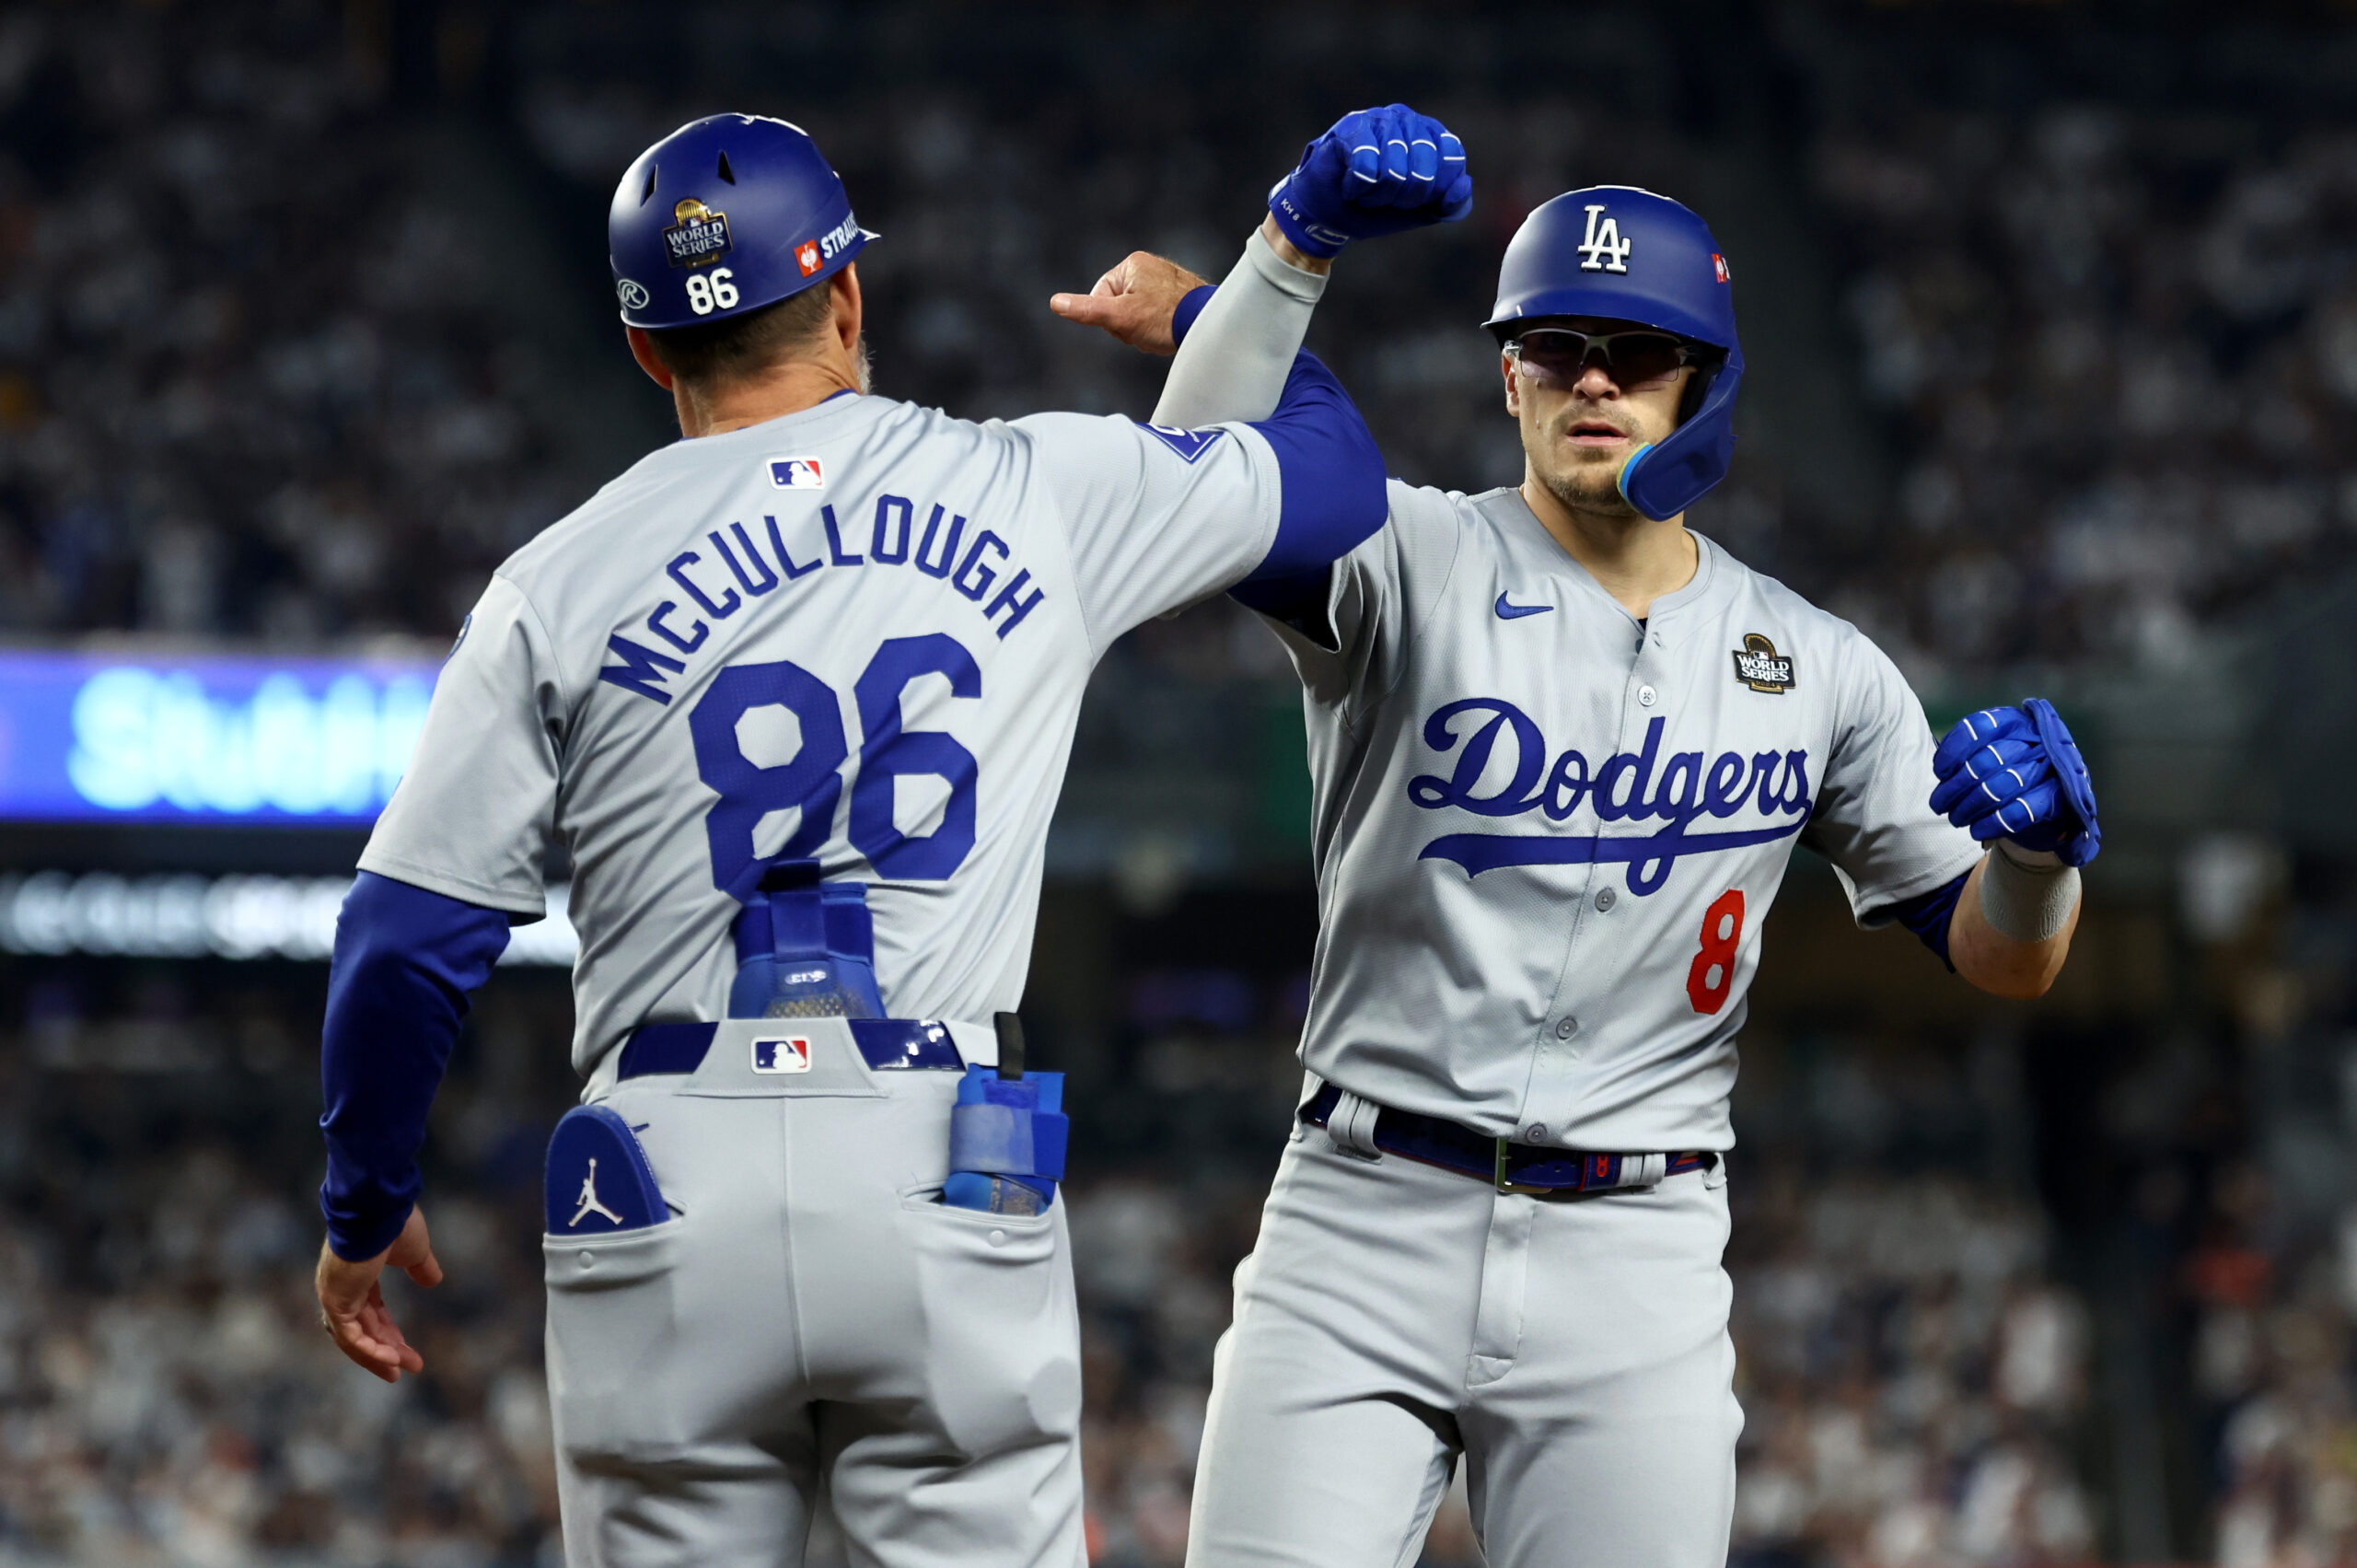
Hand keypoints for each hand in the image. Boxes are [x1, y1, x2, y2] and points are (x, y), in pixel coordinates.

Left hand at [316, 1206, 443, 1383]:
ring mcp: (335, 1294)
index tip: (407, 1352)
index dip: (389, 1333)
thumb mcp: (414, 1250)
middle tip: (409, 1367)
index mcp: (358, 1275)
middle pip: (363, 1330)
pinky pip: (349, 1335)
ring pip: (354, 1338)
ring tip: (401, 1370)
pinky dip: (369, 1349)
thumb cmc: (395, 1222)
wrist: (378, 1207)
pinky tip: (390, 1359)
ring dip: (378, 1355)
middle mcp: (341, 1288)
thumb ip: (421, 1267)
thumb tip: (435, 1280)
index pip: (371, 1313)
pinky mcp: (335, 1299)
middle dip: (387, 1349)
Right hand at [1049, 251, 1208, 354]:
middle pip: (1119, 305)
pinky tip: (1170, 331)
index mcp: (1132, 263)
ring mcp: (1166, 280)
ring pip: (1138, 313)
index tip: (1130, 325)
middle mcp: (1150, 266)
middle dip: (1128, 325)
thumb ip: (1087, 310)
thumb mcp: (1120, 317)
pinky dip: (1160, 327)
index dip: (1111, 319)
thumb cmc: (1166, 318)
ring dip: (1144, 329)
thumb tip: (1056, 303)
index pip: (1101, 296)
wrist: (1209, 325)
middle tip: (1146, 330)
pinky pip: (1158, 314)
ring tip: (1160, 331)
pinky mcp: (1179, 294)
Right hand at [1266, 102, 1471, 258]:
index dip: (1435, 189)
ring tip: (1365, 192)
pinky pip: (1366, 168)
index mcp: (1432, 135)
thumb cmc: (1376, 208)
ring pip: (1394, 171)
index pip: (1453, 159)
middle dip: (1403, 198)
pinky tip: (1349, 184)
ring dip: (1376, 196)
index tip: (1415, 199)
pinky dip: (1357, 188)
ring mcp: (1380, 119)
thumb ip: (1452, 205)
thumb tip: (1464, 183)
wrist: (1328, 215)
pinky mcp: (1351, 127)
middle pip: (1424, 171)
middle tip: (1384, 197)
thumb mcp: (1421, 213)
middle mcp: (1409, 120)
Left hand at [1930, 699, 2100, 865]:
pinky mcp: (2057, 797)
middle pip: (1985, 761)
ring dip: (1970, 807)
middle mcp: (2035, 739)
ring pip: (2000, 786)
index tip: (1940, 774)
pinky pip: (2019, 811)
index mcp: (2013, 723)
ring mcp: (2050, 767)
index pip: (1978, 728)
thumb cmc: (2008, 777)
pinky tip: (1977, 830)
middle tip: (1939, 805)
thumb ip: (1966, 755)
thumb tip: (1941, 771)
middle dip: (1955, 788)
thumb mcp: (1988, 756)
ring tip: (1956, 819)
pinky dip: (1993, 823)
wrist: (2046, 808)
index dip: (1953, 752)